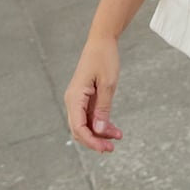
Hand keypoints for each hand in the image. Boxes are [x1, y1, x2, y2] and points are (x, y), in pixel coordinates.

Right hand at [64, 37, 122, 152]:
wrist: (102, 41)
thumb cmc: (104, 58)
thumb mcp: (108, 84)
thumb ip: (103, 108)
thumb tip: (99, 130)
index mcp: (75, 97)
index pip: (78, 128)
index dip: (91, 141)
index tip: (105, 148)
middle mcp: (73, 100)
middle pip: (80, 129)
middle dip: (95, 140)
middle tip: (111, 148)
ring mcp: (78, 99)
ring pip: (86, 124)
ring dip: (100, 132)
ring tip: (117, 138)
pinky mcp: (85, 97)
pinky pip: (90, 115)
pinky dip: (101, 122)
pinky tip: (114, 129)